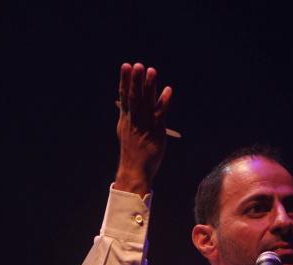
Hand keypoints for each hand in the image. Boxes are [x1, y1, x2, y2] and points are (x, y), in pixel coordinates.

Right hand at [114, 62, 172, 194]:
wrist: (135, 171)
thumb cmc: (133, 152)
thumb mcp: (126, 131)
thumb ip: (128, 116)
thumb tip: (125, 103)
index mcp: (126, 119)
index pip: (124, 96)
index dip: (124, 80)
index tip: (126, 66)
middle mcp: (134, 120)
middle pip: (134, 97)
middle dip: (135, 80)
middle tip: (137, 65)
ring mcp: (144, 126)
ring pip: (146, 103)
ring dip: (149, 87)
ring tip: (151, 71)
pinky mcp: (156, 133)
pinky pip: (160, 115)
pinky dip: (163, 102)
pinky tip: (168, 90)